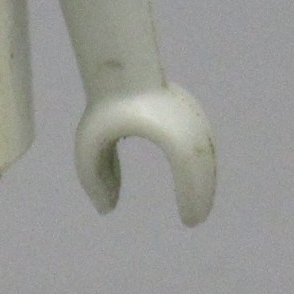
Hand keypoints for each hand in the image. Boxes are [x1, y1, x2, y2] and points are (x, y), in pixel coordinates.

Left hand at [74, 83, 215, 225]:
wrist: (122, 72)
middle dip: (201, 194)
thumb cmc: (103, 108)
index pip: (187, 162)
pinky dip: (200, 170)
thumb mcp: (87, 145)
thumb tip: (107, 209)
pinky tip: (193, 187)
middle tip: (193, 220)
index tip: (187, 220)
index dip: (192, 194)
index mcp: (163, 124)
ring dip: (202, 183)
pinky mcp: (192, 112)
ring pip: (205, 155)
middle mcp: (185, 119)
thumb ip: (93, 179)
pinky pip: (203, 147)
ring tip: (195, 208)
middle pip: (202, 163)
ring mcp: (192, 114)